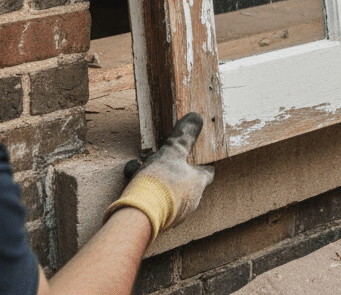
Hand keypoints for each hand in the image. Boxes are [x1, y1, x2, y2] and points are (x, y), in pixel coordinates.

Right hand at [104, 113, 214, 241]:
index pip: (208, 171)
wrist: (137, 217)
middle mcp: (190, 201)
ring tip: (140, 167)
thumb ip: (184, 137)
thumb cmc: (160, 183)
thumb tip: (197, 118)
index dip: (203, 161)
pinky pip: (155, 201)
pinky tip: (132, 180)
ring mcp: (175, 214)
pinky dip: (146, 190)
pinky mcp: (158, 221)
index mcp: (198, 184)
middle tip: (161, 157)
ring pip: (168, 190)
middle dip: (173, 168)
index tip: (196, 152)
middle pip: (186, 180)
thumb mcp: (172, 153)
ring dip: (157, 178)